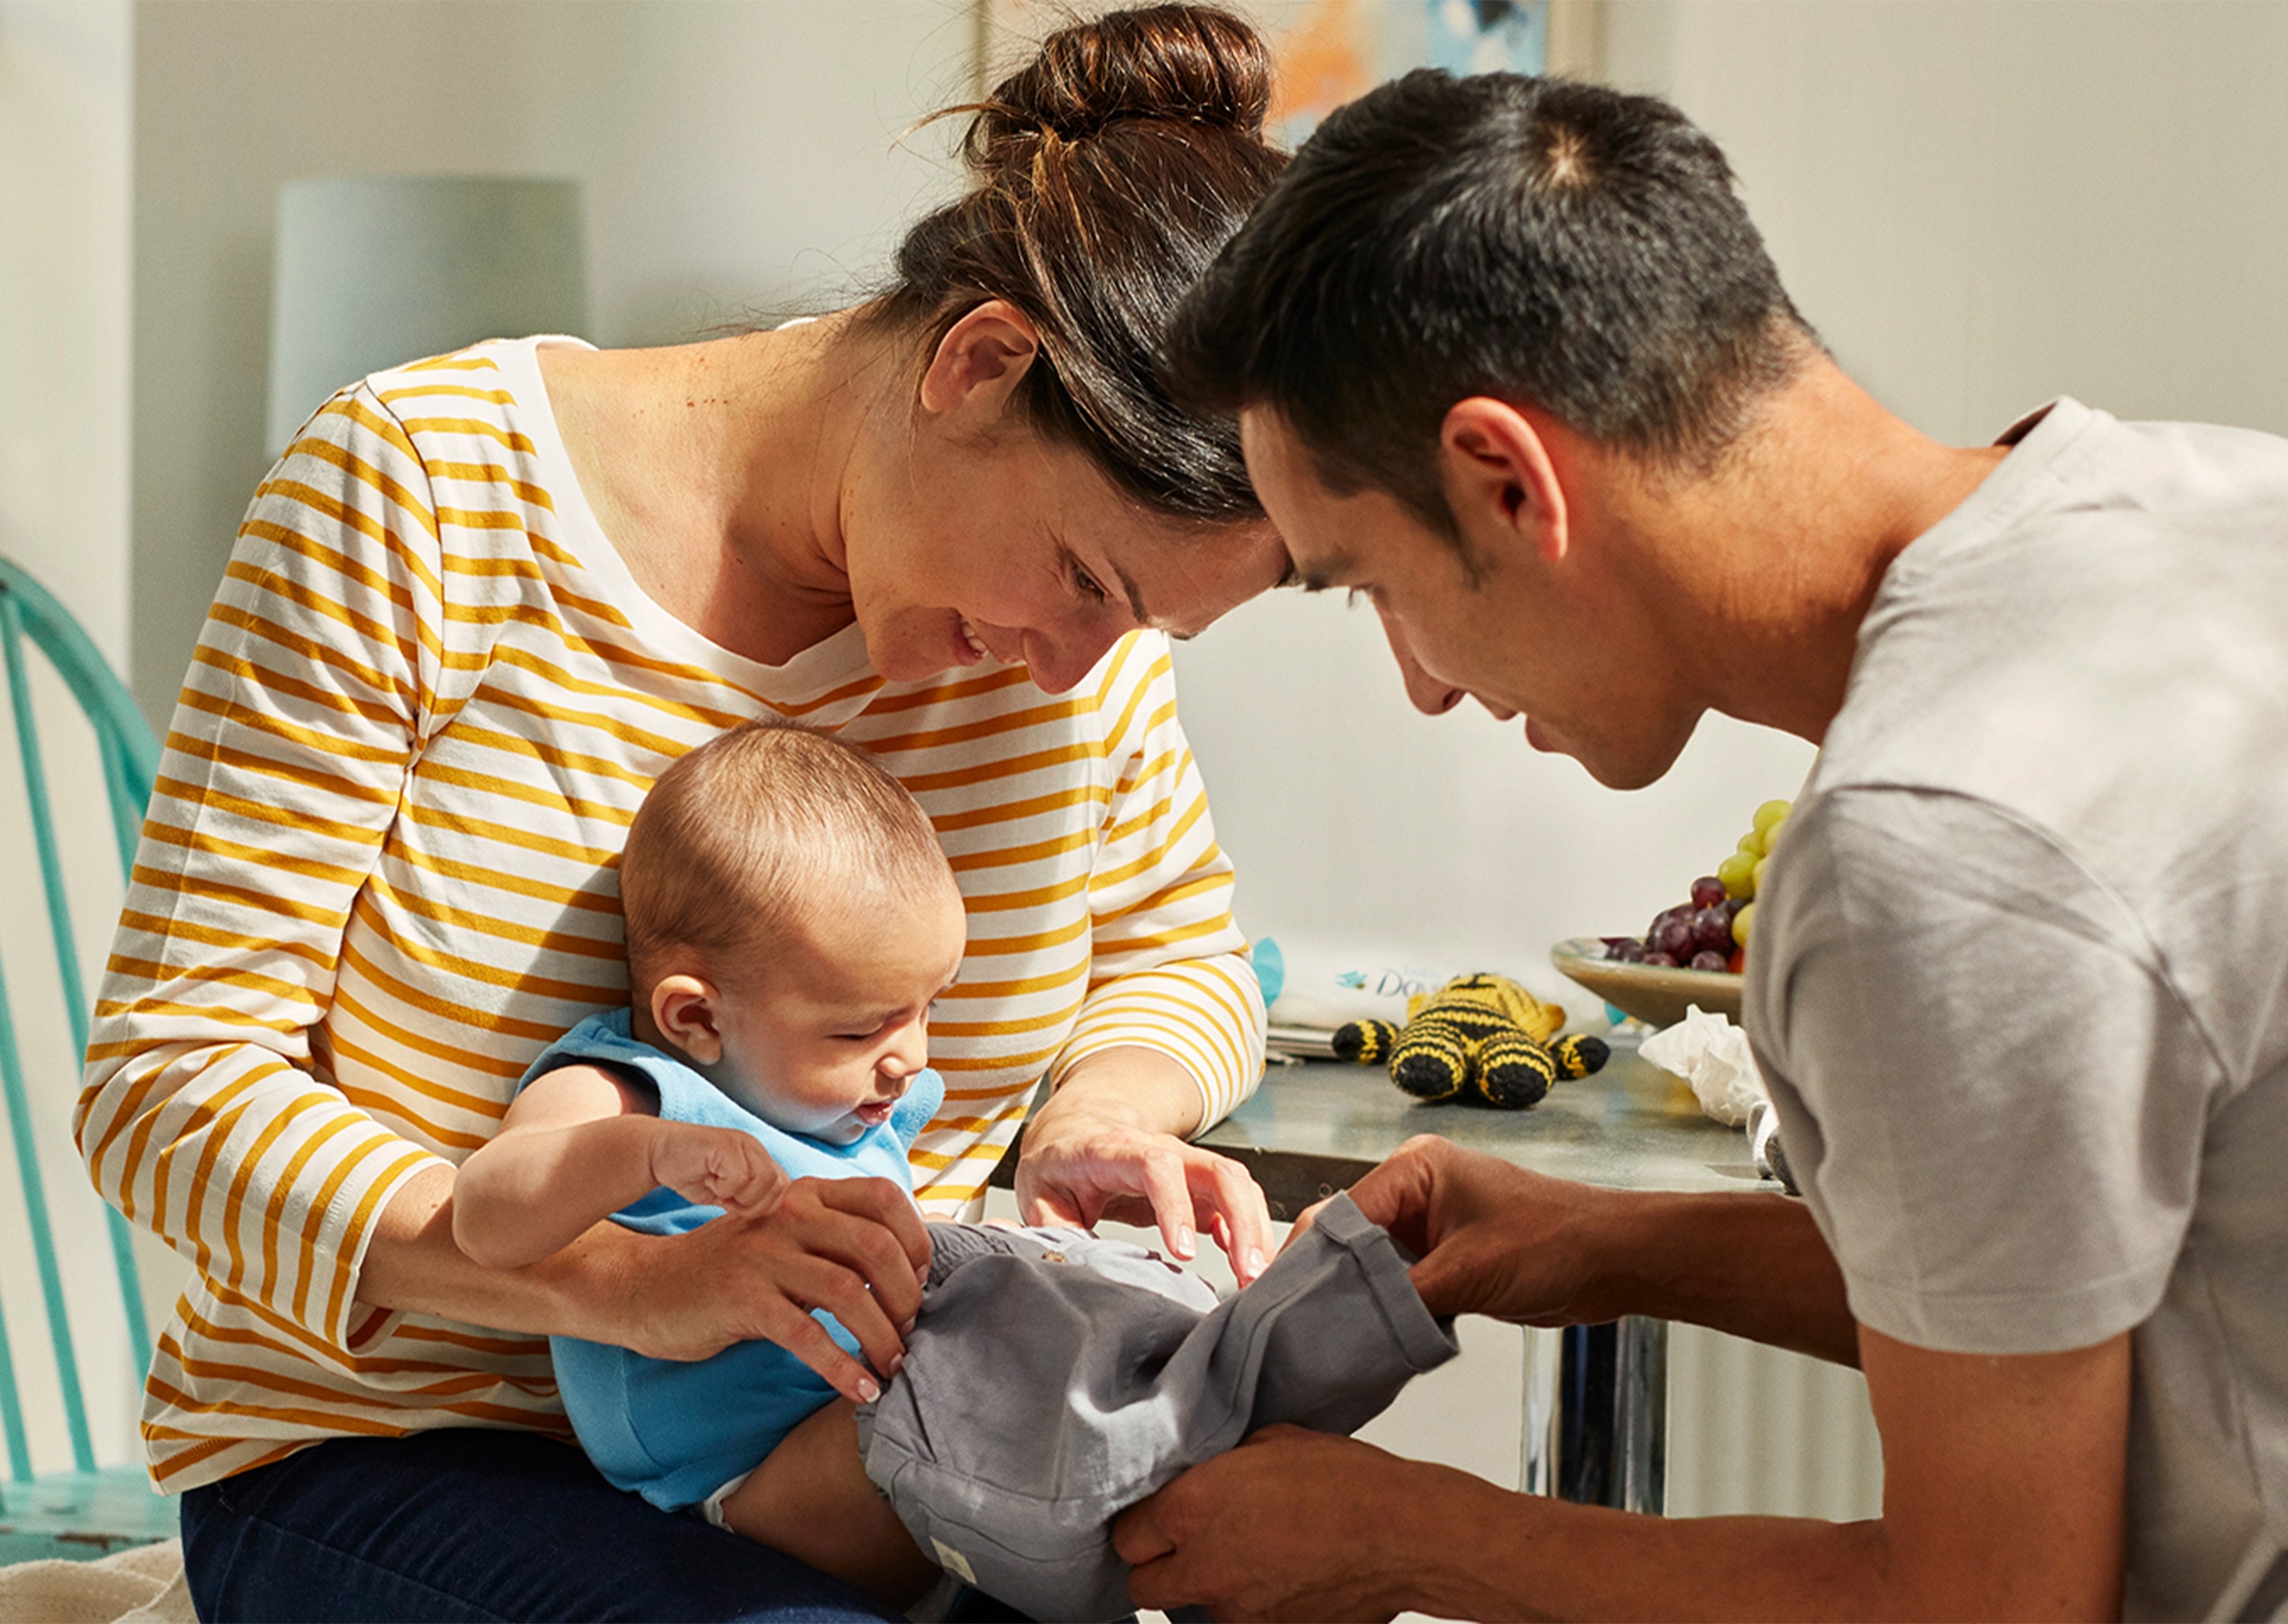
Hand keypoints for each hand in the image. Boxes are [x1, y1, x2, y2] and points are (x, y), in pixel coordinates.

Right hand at [616, 1175, 930, 1404]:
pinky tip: (860, 1391)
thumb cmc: (734, 1272)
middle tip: (911, 1333)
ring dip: (881, 1335)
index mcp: (807, 1194)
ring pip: (847, 1290)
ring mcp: (764, 1253)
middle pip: (875, 1245)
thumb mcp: (788, 1242)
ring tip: (893, 1366)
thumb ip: (838, 1243)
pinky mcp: (742, 1297)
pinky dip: (841, 1366)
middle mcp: (789, 1212)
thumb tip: (911, 1273)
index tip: (923, 1283)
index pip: (884, 1197)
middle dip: (906, 1295)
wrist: (649, 1287)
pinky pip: (807, 1334)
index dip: (916, 1240)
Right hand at [649, 1121, 787, 1218]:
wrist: (658, 1154)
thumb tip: (770, 1221)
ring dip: (739, 1195)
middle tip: (726, 1201)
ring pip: (763, 1180)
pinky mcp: (725, 1144)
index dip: (761, 1206)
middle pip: (778, 1186)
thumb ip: (749, 1198)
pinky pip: (739, 1177)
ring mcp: (742, 1143)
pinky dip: (724, 1188)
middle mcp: (755, 1148)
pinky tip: (708, 1180)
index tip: (735, 1207)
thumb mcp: (727, 1192)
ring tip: (718, 1189)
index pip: (783, 1189)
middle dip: (752, 1204)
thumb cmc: (693, 1176)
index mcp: (759, 1158)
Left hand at [1017, 1051, 1275, 1285]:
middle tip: (1248, 1272)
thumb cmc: (1060, 1162)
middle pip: (1217, 1171)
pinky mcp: (1199, 1184)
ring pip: (1236, 1184)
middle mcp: (1161, 1149)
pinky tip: (1250, 1262)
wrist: (1077, 1128)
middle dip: (1241, 1220)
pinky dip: (1251, 1230)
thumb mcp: (1038, 1192)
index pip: (1156, 1166)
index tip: (1184, 1253)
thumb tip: (1071, 1263)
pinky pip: (1236, 1199)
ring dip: (1254, 1229)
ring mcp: (1186, 1163)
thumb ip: (1052, 1227)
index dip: (1176, 1206)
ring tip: (1255, 1277)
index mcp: (1114, 1150)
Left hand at [1115, 1426, 1441, 1621]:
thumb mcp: (1268, 1443)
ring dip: (1207, 1582)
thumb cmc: (1347, 1482)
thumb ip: (1218, 1465)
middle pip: (1141, 1584)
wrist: (1404, 1534)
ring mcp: (1236, 1610)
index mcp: (1192, 1509)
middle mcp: (1204, 1567)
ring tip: (1250, 1552)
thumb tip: (1202, 1474)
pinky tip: (1279, 1572)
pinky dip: (1248, 1601)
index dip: (1141, 1523)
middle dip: (1157, 1563)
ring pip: (1191, 1605)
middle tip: (1186, 1541)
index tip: (1158, 1514)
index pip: (1125, 1534)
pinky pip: (1237, 1618)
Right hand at [1313, 1134, 1615, 1323]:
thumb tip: (1348, 1328)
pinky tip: (1368, 1340)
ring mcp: (1429, 1226)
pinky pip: (1397, 1286)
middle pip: (1349, 1238)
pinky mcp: (1444, 1260)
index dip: (1309, 1259)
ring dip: (1357, 1301)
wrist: (1613, 1262)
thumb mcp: (1469, 1272)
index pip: (1340, 1212)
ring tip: (1325, 1339)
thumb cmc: (1557, 1241)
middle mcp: (1415, 1191)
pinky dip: (1385, 1311)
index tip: (1282, 1302)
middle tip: (1296, 1327)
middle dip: (1327, 1283)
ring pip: (1370, 1267)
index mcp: (1415, 1168)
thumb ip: (1402, 1296)